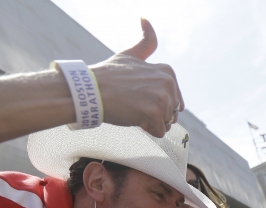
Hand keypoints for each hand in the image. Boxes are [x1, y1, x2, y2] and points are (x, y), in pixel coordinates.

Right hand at [90, 19, 183, 136]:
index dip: (156, 102)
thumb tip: (145, 18)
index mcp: (167, 72)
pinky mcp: (153, 112)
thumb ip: (145, 42)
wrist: (90, 90)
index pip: (174, 100)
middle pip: (171, 112)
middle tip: (134, 104)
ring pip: (166, 123)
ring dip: (151, 122)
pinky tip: (133, 117)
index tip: (139, 96)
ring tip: (133, 109)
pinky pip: (159, 132)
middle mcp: (168, 83)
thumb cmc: (108, 75)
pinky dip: (147, 130)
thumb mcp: (130, 55)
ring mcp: (161, 98)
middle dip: (156, 114)